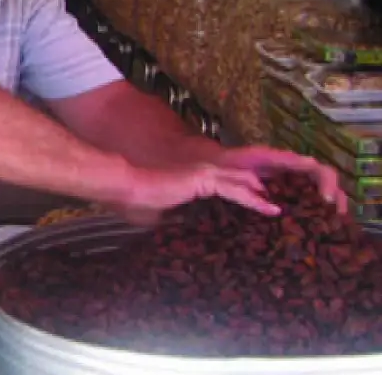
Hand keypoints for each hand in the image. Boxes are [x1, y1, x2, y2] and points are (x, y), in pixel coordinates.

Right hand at [116, 145, 346, 225]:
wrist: (127, 188)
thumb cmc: (137, 203)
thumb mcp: (161, 218)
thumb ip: (177, 222)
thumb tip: (185, 238)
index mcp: (194, 184)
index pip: (227, 189)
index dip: (246, 198)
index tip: (260, 213)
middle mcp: (203, 175)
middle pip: (241, 182)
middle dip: (262, 192)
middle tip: (283, 207)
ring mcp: (204, 175)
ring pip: (243, 184)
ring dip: (264, 195)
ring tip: (284, 209)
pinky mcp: (204, 180)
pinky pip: (235, 190)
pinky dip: (255, 200)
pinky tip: (271, 209)